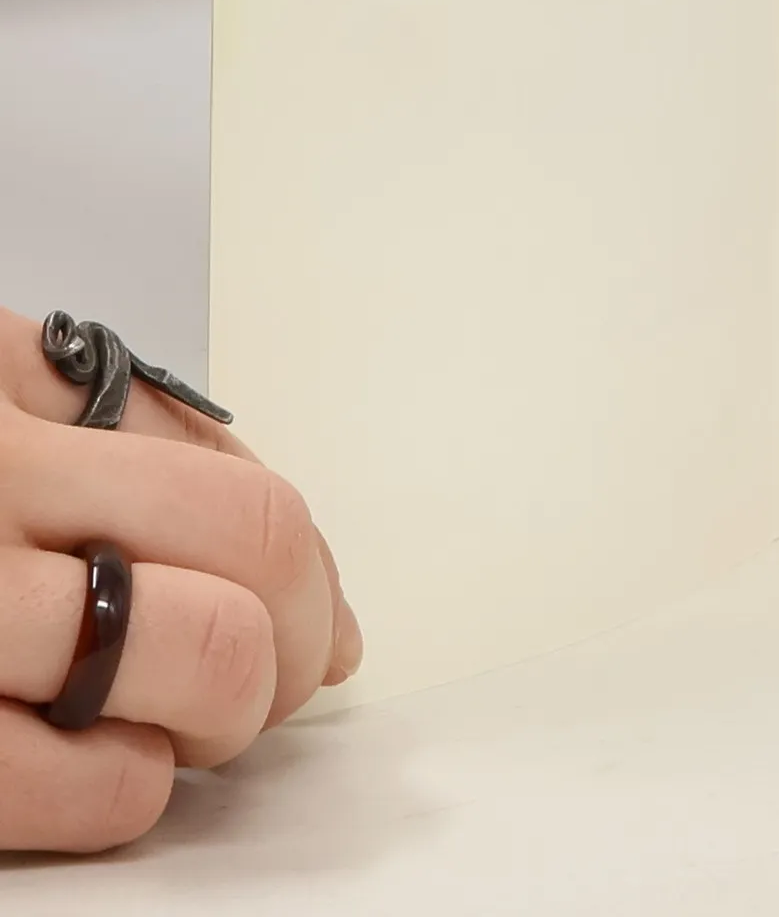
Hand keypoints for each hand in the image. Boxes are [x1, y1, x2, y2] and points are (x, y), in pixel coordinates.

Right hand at [0, 308, 359, 852]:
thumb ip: (148, 446)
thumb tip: (320, 596)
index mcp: (9, 415)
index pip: (247, 494)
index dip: (309, 574)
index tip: (313, 612)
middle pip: (249, 566)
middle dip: (288, 639)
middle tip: (264, 671)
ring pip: (196, 663)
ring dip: (224, 712)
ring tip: (182, 717)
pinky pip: (86, 791)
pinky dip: (126, 792)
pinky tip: (91, 764)